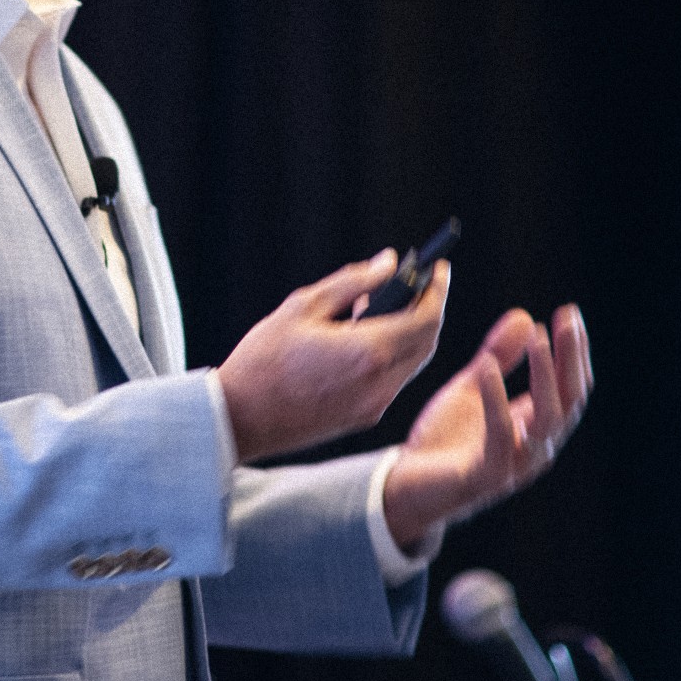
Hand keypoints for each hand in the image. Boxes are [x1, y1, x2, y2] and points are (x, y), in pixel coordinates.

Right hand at [216, 250, 447, 463]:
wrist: (241, 417)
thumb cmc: (264, 358)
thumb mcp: (303, 307)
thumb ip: (352, 282)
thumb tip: (388, 262)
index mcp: (369, 350)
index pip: (426, 317)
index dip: (437, 290)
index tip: (439, 268)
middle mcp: (381, 382)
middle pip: (427, 341)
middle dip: (429, 309)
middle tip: (418, 284)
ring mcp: (375, 405)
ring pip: (412, 363)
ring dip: (411, 333)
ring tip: (383, 307)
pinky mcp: (364, 418)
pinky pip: (394, 381)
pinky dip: (393, 354)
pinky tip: (366, 338)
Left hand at [382, 304, 592, 549]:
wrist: (406, 484)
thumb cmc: (444, 439)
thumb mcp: (471, 387)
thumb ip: (498, 356)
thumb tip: (526, 317)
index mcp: (537, 427)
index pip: (571, 387)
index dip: (574, 351)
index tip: (571, 312)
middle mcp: (536, 448)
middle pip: (570, 400)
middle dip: (571, 357)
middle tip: (567, 319)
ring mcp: (516, 464)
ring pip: (547, 420)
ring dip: (544, 375)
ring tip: (537, 337)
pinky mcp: (487, 476)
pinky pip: (500, 437)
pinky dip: (496, 400)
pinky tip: (486, 366)